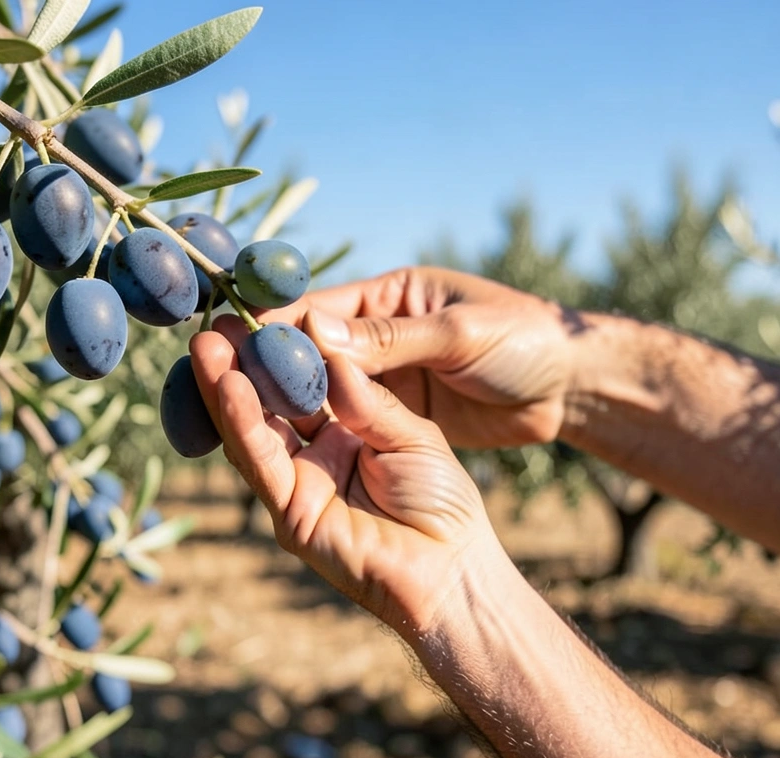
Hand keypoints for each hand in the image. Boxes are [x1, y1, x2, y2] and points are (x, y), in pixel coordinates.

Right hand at [189, 330, 499, 632]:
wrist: (459, 569)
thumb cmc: (445, 500)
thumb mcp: (412, 432)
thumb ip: (366, 397)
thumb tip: (323, 344)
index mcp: (349, 421)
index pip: (306, 374)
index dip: (281, 342)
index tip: (258, 307)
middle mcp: (318, 448)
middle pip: (270, 398)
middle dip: (240, 361)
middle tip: (213, 322)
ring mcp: (301, 481)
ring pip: (254, 429)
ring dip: (227, 388)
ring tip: (207, 346)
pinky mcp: (292, 514)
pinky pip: (264, 464)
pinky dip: (244, 427)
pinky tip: (229, 389)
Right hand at [228, 267, 579, 449]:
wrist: (573, 392)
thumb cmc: (525, 345)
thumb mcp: (458, 337)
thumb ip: (389, 340)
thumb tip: (312, 333)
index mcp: (388, 297)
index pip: (315, 313)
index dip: (272, 328)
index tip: (228, 340)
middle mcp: (373, 339)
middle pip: (302, 355)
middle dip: (259, 366)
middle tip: (207, 372)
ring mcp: (380, 382)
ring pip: (312, 394)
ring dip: (272, 400)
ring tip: (219, 396)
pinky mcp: (394, 418)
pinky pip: (339, 423)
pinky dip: (307, 430)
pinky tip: (273, 437)